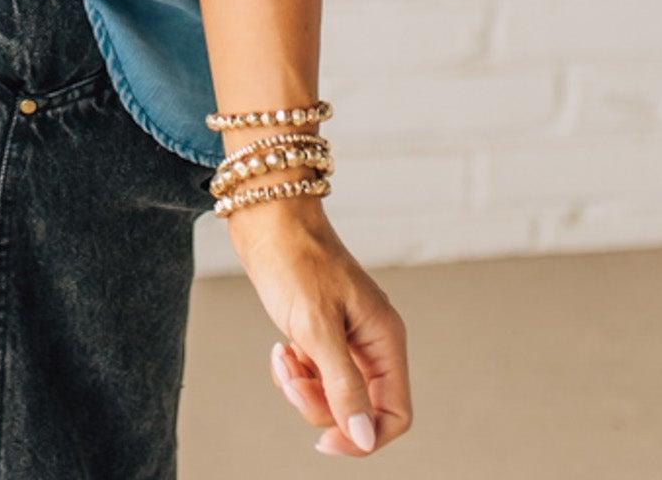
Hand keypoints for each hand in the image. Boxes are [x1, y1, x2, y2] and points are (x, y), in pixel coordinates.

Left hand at [227, 196, 411, 456]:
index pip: (394, 412)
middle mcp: (371, 342)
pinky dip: (294, 373)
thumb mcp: (317, 329)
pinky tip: (279, 348)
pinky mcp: (320, 334)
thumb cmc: (296, 261)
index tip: (325, 442)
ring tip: (281, 355)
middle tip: (291, 377)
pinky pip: (313, 377)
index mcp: (385, 338)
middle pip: (358, 409)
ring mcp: (345, 339)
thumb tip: (364, 439)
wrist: (267, 219)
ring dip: (301, 387)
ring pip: (331, 395)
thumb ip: (343, 386)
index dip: (364, 436)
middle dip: (320, 405)